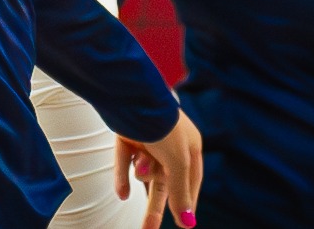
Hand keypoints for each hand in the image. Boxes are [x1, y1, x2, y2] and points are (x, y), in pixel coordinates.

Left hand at [115, 109, 202, 228]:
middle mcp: (170, 144)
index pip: (191, 181)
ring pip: (143, 172)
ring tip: (141, 162)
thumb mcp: (178, 163)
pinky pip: (125, 163)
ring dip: (142, 172)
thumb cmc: (164, 127)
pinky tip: (122, 194)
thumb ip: (181, 192)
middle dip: (155, 208)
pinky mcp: (127, 136)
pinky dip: (122, 177)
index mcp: (190, 146)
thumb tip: (188, 223)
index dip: (186, 201)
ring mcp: (147, 140)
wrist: (133, 97)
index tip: (183, 223)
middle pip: (163, 183)